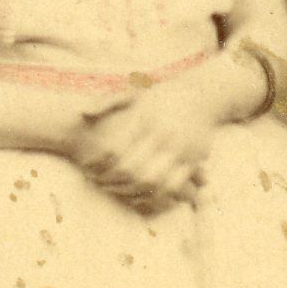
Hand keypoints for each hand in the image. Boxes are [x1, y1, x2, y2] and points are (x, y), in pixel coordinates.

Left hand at [73, 73, 220, 213]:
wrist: (203, 94)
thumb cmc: (161, 95)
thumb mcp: (134, 91)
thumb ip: (108, 101)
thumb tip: (84, 113)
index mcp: (144, 118)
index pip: (115, 148)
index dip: (98, 162)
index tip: (87, 167)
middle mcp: (162, 135)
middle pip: (131, 168)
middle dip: (111, 180)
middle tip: (99, 183)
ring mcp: (179, 149)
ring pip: (151, 181)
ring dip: (131, 191)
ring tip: (117, 191)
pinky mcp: (193, 160)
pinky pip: (172, 186)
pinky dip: (154, 196)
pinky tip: (141, 196)